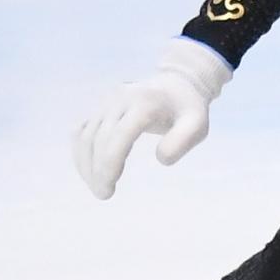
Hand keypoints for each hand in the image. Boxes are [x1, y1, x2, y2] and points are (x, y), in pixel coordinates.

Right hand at [73, 37, 232, 198]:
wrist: (176, 85)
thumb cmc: (187, 110)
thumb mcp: (198, 124)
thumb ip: (183, 141)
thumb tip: (162, 159)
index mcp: (145, 102)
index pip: (120, 134)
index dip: (110, 162)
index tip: (109, 187)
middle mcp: (120, 99)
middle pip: (100, 138)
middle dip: (97, 169)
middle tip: (103, 194)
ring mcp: (107, 102)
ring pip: (85, 135)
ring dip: (86, 164)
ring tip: (98, 188)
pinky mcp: (99, 108)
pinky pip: (82, 131)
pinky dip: (81, 153)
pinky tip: (89, 172)